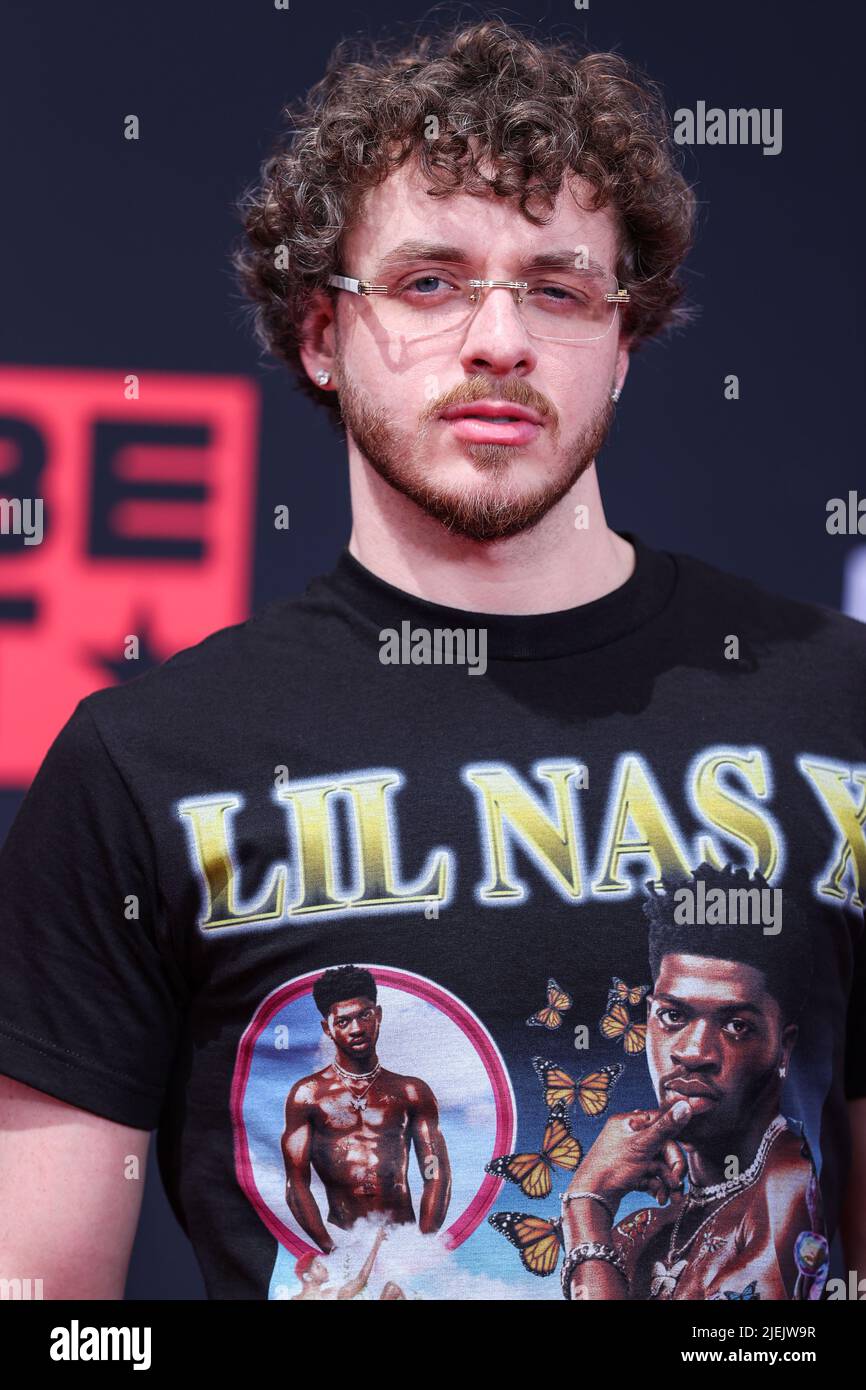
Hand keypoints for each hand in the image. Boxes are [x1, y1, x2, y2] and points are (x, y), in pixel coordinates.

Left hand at [565, 1099, 691, 1211]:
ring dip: (666, 1182)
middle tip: (676, 1185)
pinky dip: (656, 1186)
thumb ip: (666, 1127)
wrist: (591, 1199)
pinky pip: (650, 1176)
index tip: (683, 1158)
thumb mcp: (642, 1145)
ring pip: (658, 1165)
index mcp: (628, 1122)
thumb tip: (685, 1106)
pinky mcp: (628, 1173)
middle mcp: (628, 1135)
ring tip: (669, 1198)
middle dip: (672, 1170)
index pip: (661, 1123)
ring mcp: (628, 1155)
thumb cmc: (612, 1167)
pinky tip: (657, 1197)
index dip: (674, 1141)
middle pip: (662, 1148)